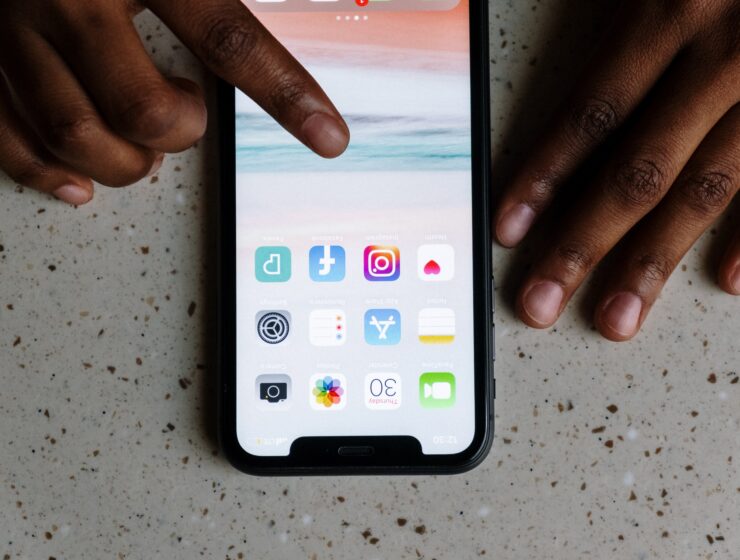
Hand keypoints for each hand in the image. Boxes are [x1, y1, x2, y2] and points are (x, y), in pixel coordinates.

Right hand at [0, 0, 348, 204]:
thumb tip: (274, 21)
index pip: (227, 37)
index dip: (284, 92)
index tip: (328, 136)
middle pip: (144, 110)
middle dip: (180, 133)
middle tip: (187, 116)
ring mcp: (12, 29)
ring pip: (76, 134)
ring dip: (124, 162)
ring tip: (141, 145)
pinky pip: (7, 137)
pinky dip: (46, 172)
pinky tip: (80, 184)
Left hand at [494, 1, 739, 340]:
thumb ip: (624, 21)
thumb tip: (579, 101)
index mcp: (670, 9)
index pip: (591, 114)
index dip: (544, 177)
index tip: (508, 232)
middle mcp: (724, 54)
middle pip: (639, 170)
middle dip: (584, 244)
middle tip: (540, 303)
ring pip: (708, 188)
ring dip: (656, 260)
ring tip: (616, 317)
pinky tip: (730, 281)